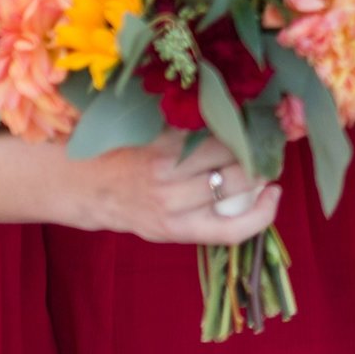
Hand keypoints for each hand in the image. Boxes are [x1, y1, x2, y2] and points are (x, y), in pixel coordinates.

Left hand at [65, 128, 280, 243]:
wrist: (81, 183)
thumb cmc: (127, 206)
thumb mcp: (163, 226)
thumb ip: (202, 216)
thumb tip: (255, 193)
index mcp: (174, 229)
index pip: (232, 230)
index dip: (264, 213)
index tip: (274, 193)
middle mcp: (170, 201)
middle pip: (239, 180)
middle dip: (259, 168)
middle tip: (262, 159)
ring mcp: (164, 167)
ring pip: (226, 149)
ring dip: (244, 142)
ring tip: (246, 139)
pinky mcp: (158, 138)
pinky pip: (203, 127)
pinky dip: (220, 123)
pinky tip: (223, 122)